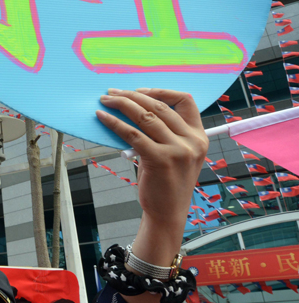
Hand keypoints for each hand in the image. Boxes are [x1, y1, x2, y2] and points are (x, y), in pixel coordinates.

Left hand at [96, 88, 206, 234]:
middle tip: (112, 92)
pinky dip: (115, 123)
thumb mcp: (175, 154)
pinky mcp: (160, 160)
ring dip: (122, 104)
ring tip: (105, 100)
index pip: (186, 100)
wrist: (168, 212)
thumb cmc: (166, 182)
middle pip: (159, 106)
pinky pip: (132, 134)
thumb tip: (134, 108)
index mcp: (199, 136)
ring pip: (145, 116)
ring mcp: (178, 150)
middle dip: (132, 95)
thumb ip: (165, 133)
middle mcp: (192, 141)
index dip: (161, 90)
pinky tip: (102, 117)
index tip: (139, 91)